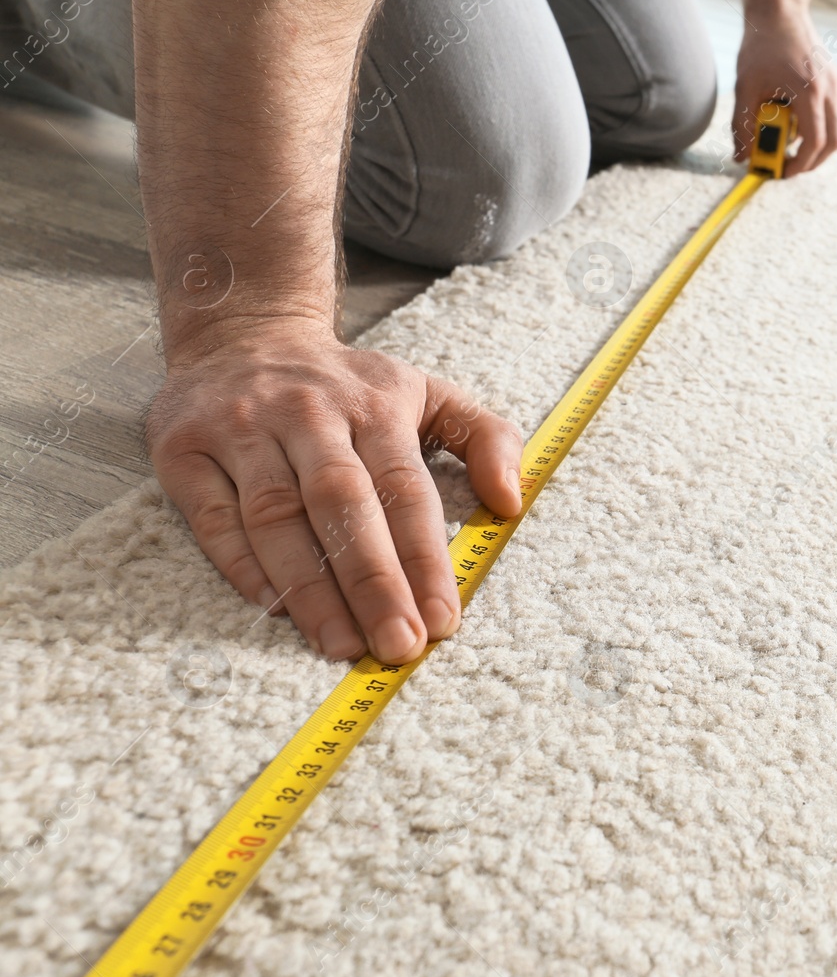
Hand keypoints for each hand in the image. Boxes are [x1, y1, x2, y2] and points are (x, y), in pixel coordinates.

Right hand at [146, 318, 523, 663]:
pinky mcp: (183, 448)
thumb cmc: (348, 388)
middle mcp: (307, 413)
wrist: (242, 332)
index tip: (441, 620)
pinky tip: (275, 610)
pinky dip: (243, 566)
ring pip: (275, 517)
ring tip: (342, 644)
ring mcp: (241, 428)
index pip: (403, 489)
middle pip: (342, 504)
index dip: (423, 558)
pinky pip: (214, 517)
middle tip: (397, 644)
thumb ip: (486, 437)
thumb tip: (512, 499)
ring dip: (309, 588)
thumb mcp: (427, 392)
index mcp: (374, 405)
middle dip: (372, 581)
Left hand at [733, 2, 836, 175]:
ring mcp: (836, 85)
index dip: (799, 164)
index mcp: (809, 92)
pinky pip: (833, 115)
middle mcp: (829, 90)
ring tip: (786, 141)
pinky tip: (793, 120)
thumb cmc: (761, 45)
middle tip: (789, 166)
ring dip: (815, 144)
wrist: (779, 10)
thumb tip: (741, 158)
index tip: (781, 172)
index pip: (813, 143)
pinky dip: (818, 127)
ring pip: (836, 130)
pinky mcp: (835, 81)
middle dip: (812, 162)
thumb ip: (742, 125)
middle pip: (833, 143)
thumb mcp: (745, 87)